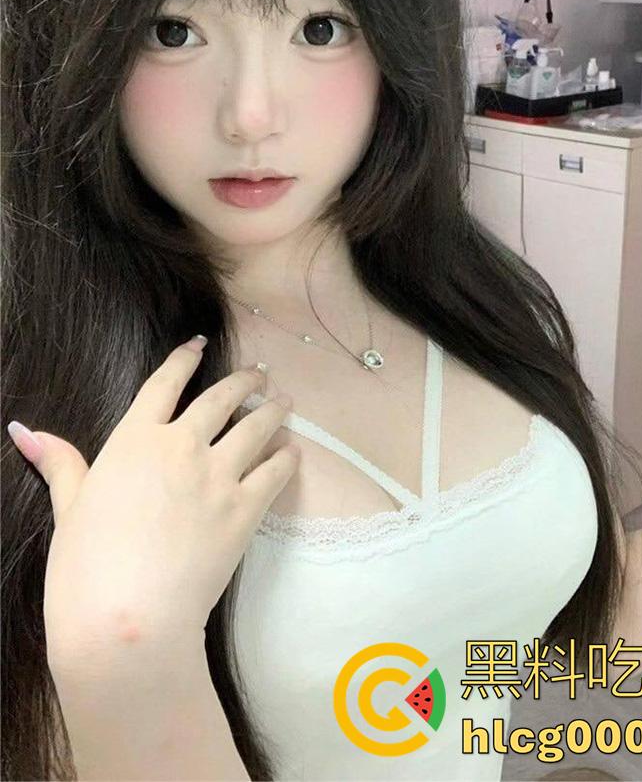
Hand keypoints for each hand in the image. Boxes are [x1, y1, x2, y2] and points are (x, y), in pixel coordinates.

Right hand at [18, 338, 298, 664]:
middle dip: (243, 381)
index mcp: (134, 440)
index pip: (165, 384)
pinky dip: (286, 457)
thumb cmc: (84, 569)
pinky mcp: (244, 510)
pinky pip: (274, 472)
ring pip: (256, 427)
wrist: (127, 620)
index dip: (184, 359)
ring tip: (285, 401)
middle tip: (260, 373)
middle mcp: (181, 446)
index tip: (200, 344)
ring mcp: (217, 476)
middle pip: (221, 399)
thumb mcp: (68, 510)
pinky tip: (293, 451)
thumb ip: (60, 464)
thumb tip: (24, 429)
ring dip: (273, 410)